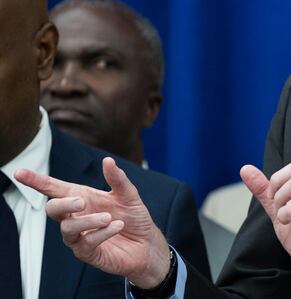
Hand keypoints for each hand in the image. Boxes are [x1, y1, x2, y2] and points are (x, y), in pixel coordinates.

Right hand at [14, 157, 170, 287]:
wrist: (147, 244)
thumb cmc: (134, 217)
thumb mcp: (129, 195)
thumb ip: (117, 179)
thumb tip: (107, 161)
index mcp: (82, 198)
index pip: (54, 189)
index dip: (36, 181)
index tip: (19, 173)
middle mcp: (76, 217)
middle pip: (52, 209)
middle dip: (64, 204)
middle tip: (82, 201)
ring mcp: (79, 236)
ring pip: (67, 228)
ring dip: (88, 221)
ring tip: (108, 217)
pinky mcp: (86, 253)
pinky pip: (85, 243)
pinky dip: (101, 233)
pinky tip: (117, 226)